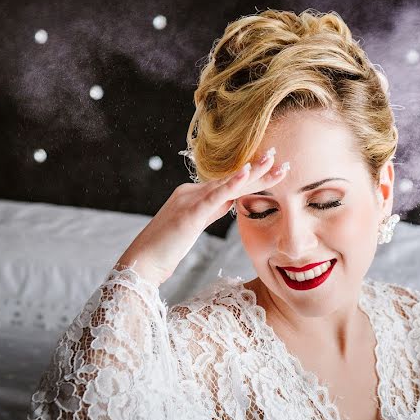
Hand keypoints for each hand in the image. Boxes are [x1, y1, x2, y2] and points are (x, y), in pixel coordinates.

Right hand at [117, 148, 288, 285]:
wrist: (141, 263)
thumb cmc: (163, 250)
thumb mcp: (191, 228)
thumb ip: (209, 213)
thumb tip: (228, 203)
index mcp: (192, 196)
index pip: (228, 185)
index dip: (251, 178)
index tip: (272, 169)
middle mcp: (190, 193)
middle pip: (230, 181)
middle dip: (257, 170)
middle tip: (278, 156)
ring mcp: (189, 200)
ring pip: (227, 184)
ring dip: (252, 172)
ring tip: (272, 158)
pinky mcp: (189, 213)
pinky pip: (214, 196)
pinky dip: (232, 183)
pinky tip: (247, 172)